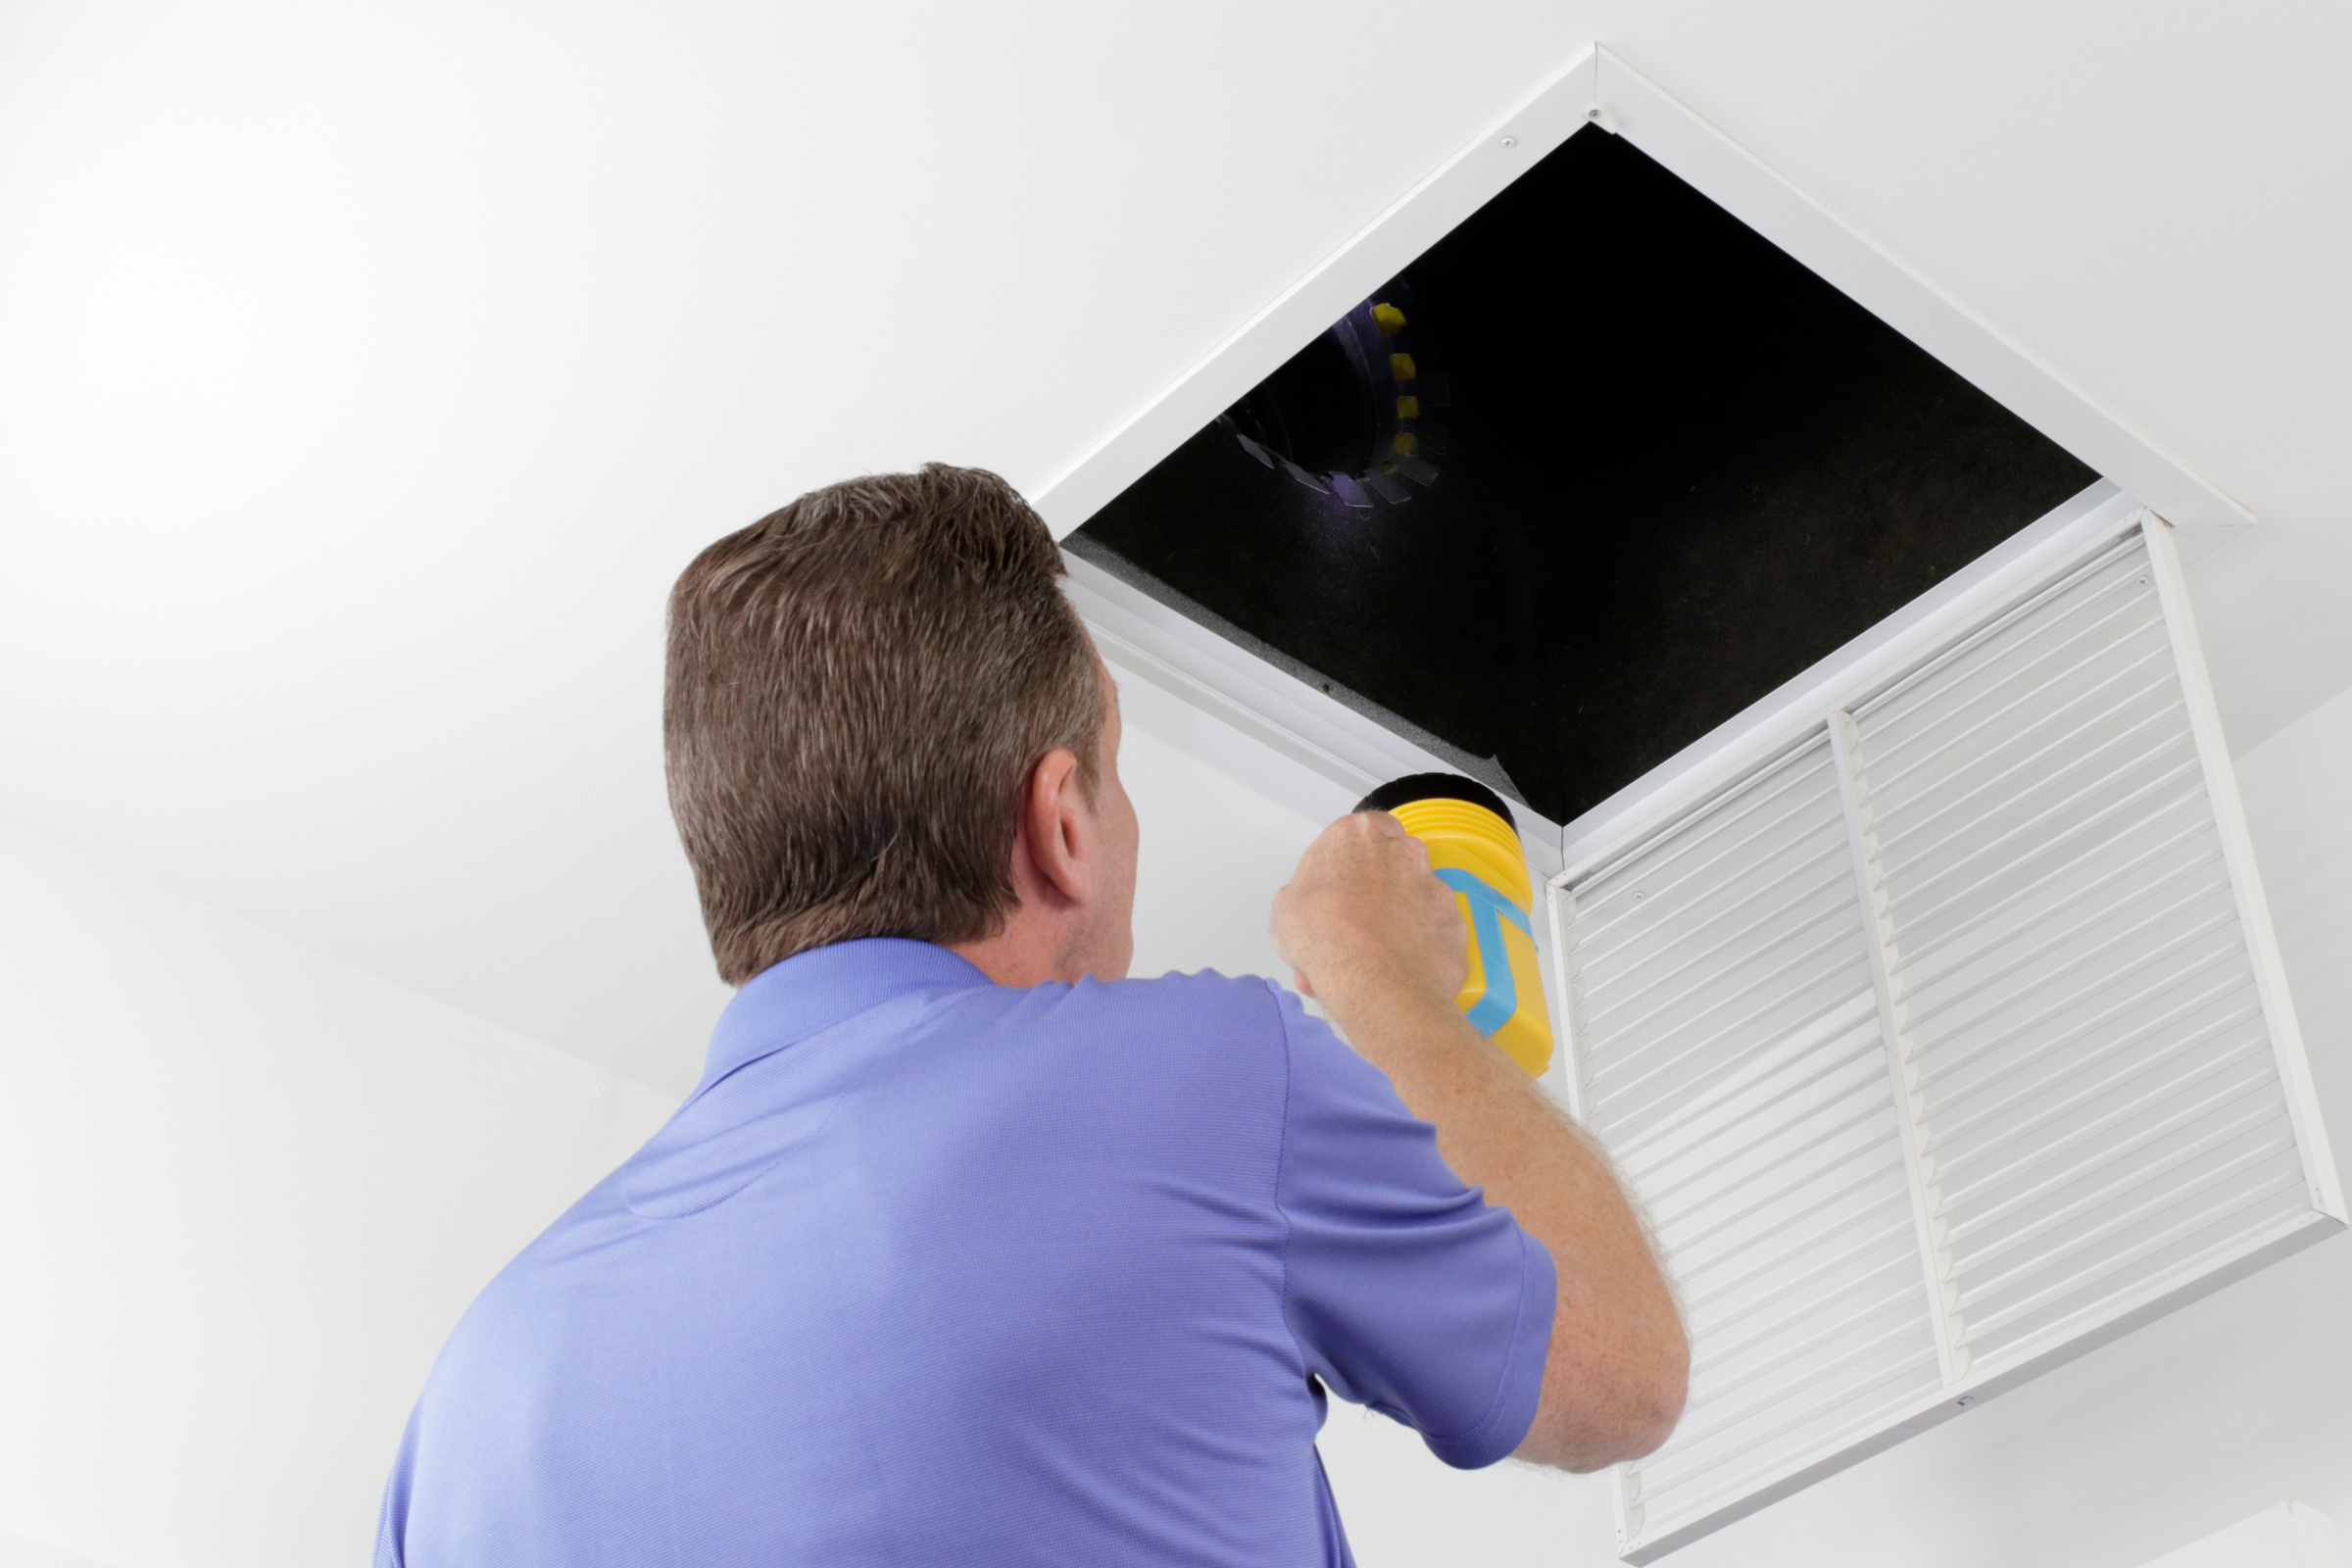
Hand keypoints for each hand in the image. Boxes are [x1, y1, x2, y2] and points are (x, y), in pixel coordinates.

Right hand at [1271, 810, 1467, 1020]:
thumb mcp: (1285, 908)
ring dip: (1400, 921)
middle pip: (1394, 863)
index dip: (1354, 859)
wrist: (1373, 984)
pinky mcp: (1455, 924)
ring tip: (1374, 958)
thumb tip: (1316, 906)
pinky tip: (1398, 970)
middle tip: (1355, 923)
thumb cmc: (1324, 938)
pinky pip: (1435, 934)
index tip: (1343, 883)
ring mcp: (1436, 888)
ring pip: (1417, 900)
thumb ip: (1307, 892)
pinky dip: (1420, 948)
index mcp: (1359, 834)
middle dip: (1379, 889)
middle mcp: (1404, 852)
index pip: (1365, 829)